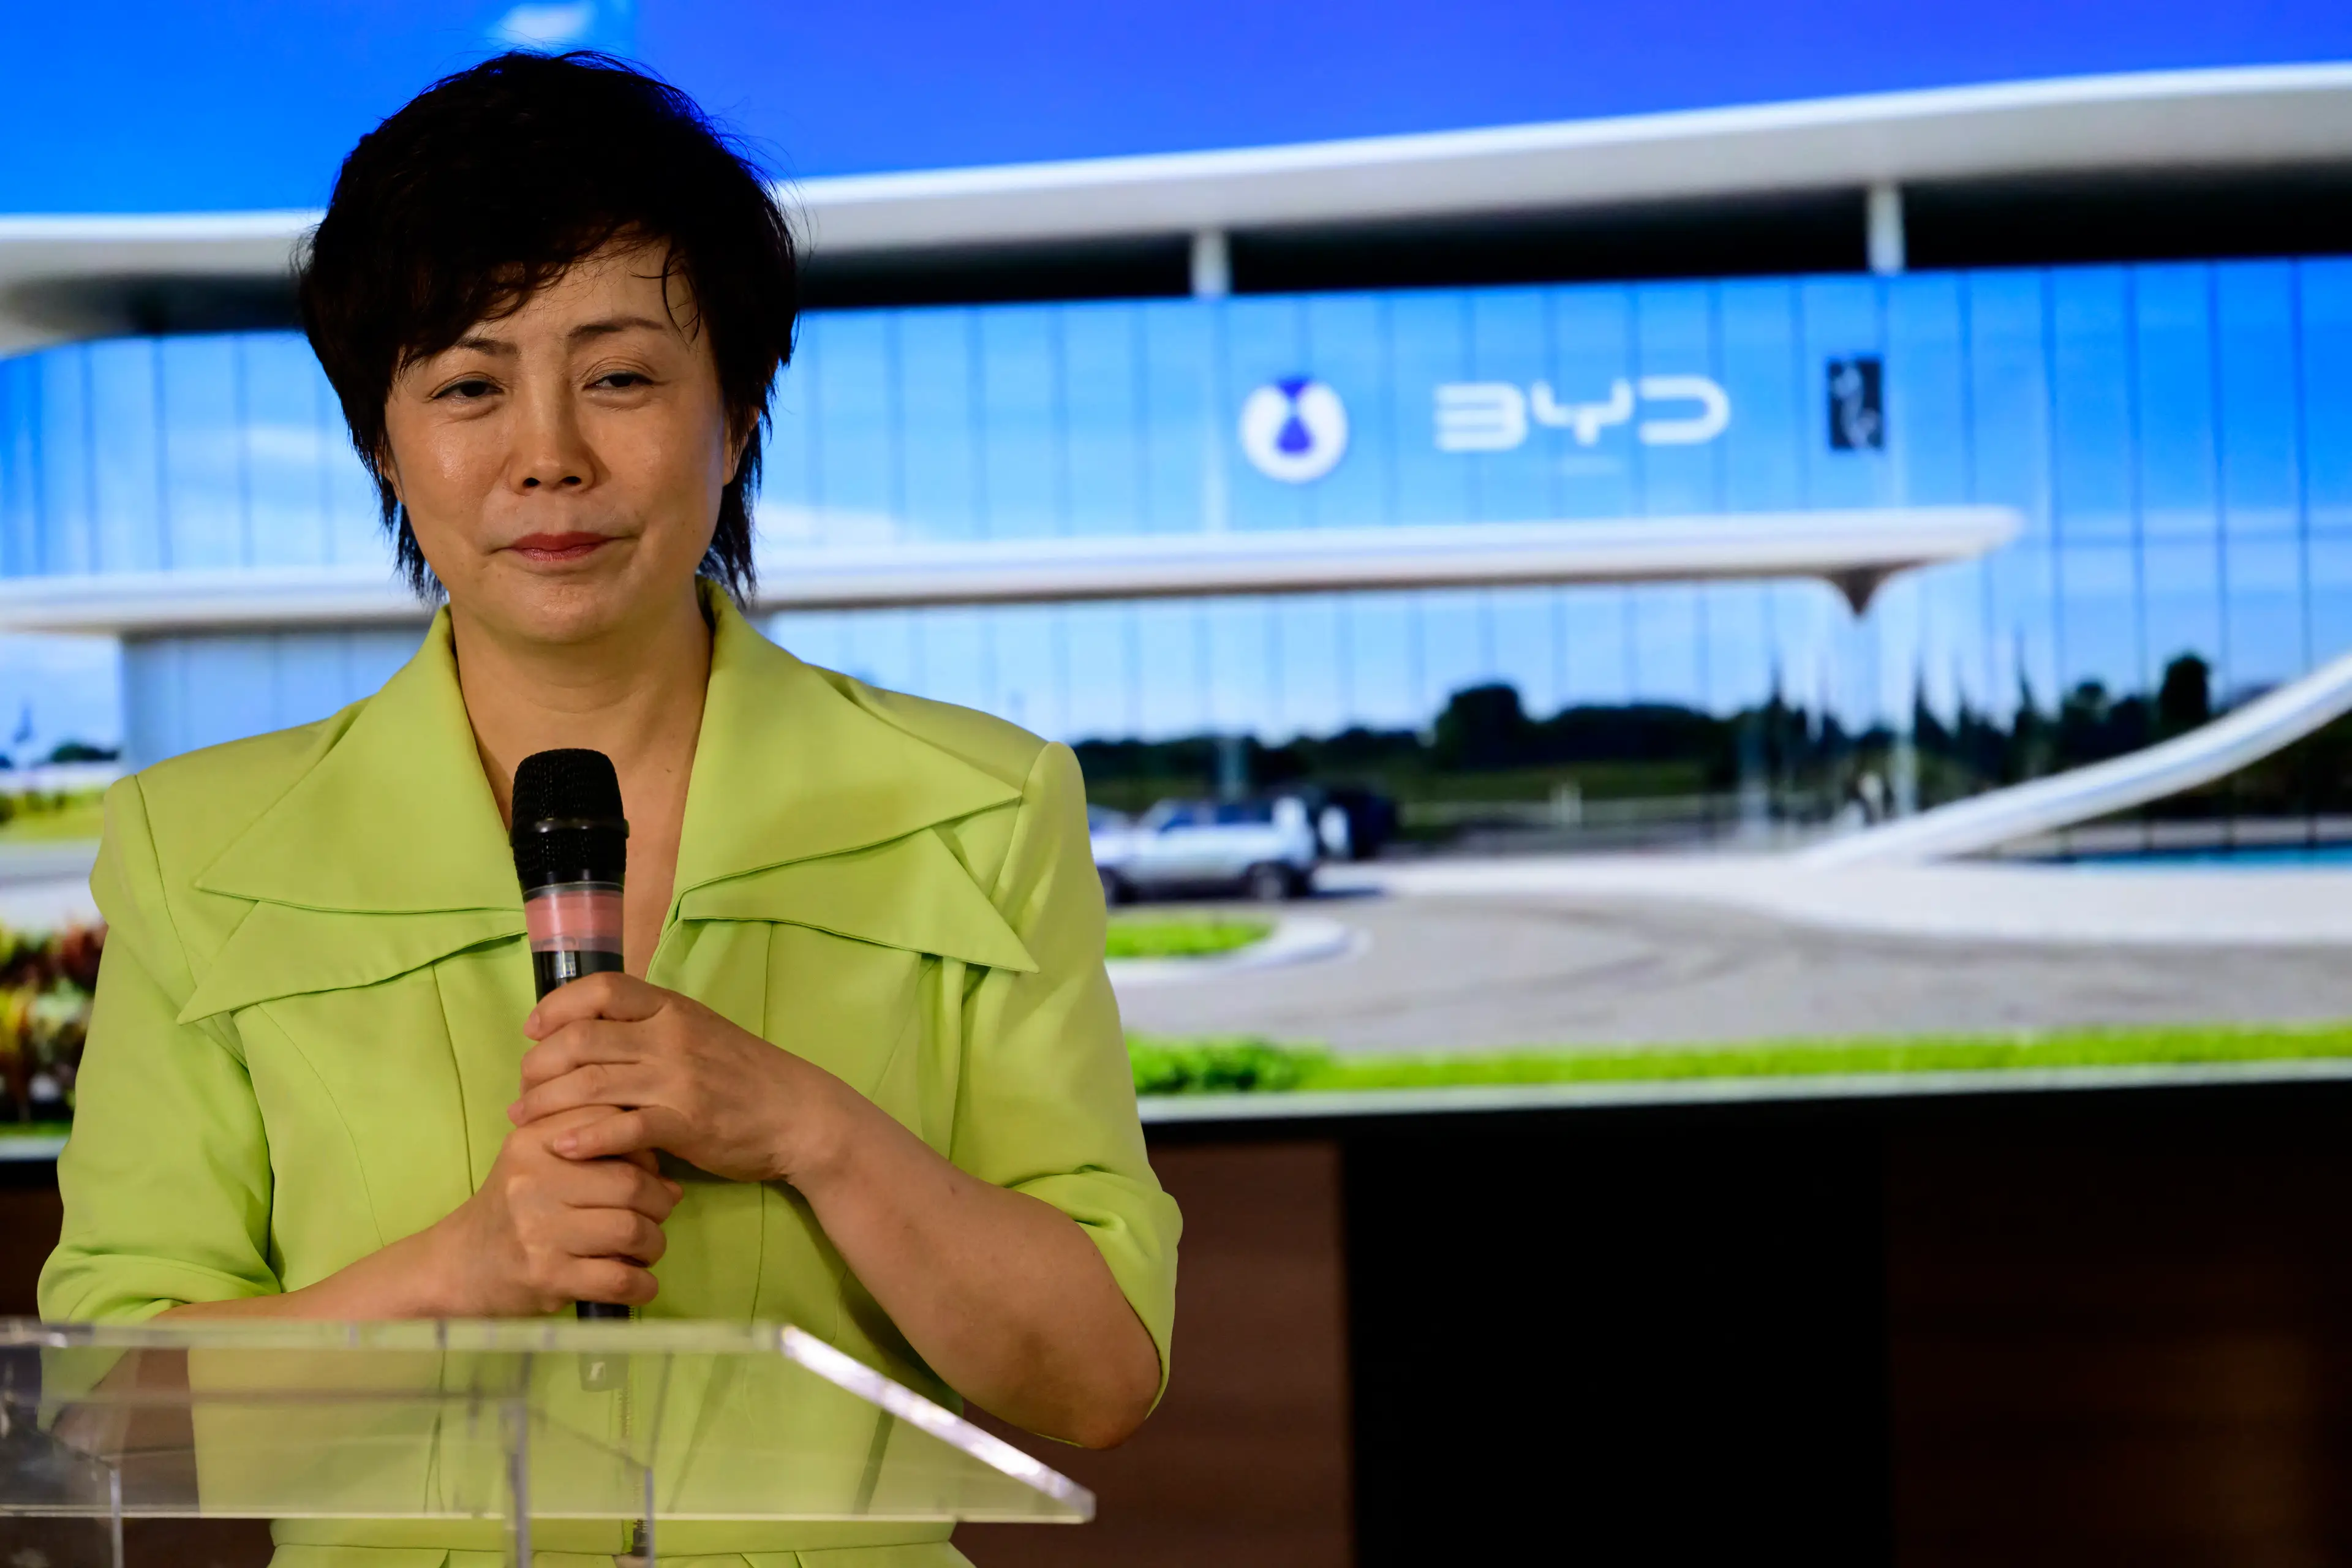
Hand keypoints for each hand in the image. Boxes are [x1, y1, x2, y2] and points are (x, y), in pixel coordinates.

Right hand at [424, 1104, 681, 1315]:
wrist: (456, 1266)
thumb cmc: (511, 1210)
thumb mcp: (539, 1162)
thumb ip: (599, 1155)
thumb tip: (671, 1184)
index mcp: (534, 1141)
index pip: (614, 1128)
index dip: (645, 1153)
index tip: (644, 1173)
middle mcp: (534, 1181)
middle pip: (632, 1183)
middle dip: (659, 1205)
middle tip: (654, 1218)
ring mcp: (539, 1231)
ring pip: (631, 1230)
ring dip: (653, 1245)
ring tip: (644, 1250)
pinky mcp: (546, 1276)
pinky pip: (618, 1279)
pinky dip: (642, 1284)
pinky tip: (638, 1283)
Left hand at [510, 971, 854, 1184]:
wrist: (800, 1115)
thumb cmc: (745, 1076)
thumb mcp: (700, 1033)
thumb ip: (653, 1028)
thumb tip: (593, 1032)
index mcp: (672, 1008)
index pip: (601, 989)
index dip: (557, 1007)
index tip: (533, 1031)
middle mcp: (671, 1037)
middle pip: (582, 1039)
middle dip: (538, 1064)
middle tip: (523, 1086)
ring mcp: (679, 1080)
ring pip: (592, 1083)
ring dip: (547, 1102)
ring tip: (523, 1118)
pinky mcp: (686, 1123)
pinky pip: (623, 1127)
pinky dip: (585, 1137)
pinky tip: (562, 1147)